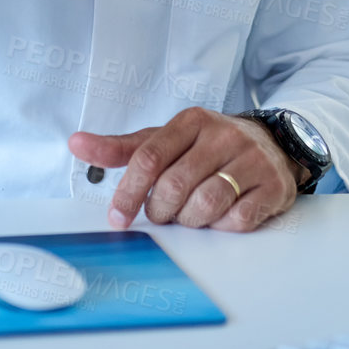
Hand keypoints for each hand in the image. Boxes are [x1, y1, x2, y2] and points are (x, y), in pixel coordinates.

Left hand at [68, 108, 302, 232]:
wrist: (272, 144)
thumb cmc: (208, 147)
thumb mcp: (166, 140)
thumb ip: (122, 148)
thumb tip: (76, 144)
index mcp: (191, 121)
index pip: (148, 158)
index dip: (128, 192)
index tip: (117, 217)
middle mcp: (222, 135)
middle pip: (174, 185)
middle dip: (160, 210)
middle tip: (161, 213)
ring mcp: (250, 159)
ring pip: (206, 204)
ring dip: (189, 220)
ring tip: (188, 215)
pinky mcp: (272, 185)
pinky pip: (238, 219)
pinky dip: (221, 226)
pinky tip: (219, 218)